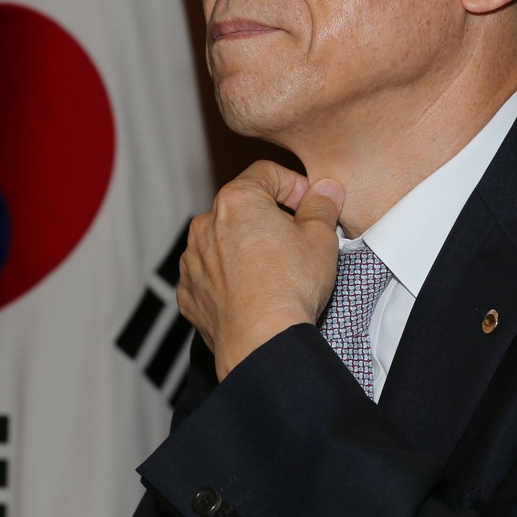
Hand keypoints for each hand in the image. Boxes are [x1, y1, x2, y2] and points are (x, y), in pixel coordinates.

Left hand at [177, 160, 343, 380]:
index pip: (266, 172)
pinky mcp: (189, 293)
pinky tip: (252, 293)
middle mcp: (206, 224)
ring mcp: (193, 260)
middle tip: (297, 240)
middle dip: (269, 217)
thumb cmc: (289, 287)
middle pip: (242, 206)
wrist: (261, 343)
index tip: (310, 205)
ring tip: (274, 270)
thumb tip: (326, 189)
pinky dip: (228, 278)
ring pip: (223, 240)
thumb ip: (322, 205)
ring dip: (246, 247)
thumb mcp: (321, 237)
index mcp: (236, 200)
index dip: (294, 184)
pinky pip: (210, 274)